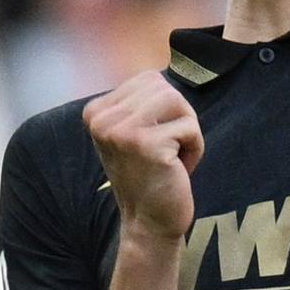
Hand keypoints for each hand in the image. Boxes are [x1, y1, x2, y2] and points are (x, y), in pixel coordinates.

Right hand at [83, 71, 203, 241]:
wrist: (149, 222)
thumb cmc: (151, 175)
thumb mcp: (134, 132)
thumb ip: (142, 102)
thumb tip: (163, 66)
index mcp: (95, 111)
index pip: (150, 79)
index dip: (165, 109)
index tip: (154, 141)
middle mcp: (101, 118)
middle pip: (165, 88)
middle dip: (178, 119)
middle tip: (166, 151)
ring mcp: (121, 130)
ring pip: (179, 103)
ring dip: (187, 132)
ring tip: (171, 158)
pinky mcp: (145, 144)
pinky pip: (190, 128)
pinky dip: (195, 149)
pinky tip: (176, 170)